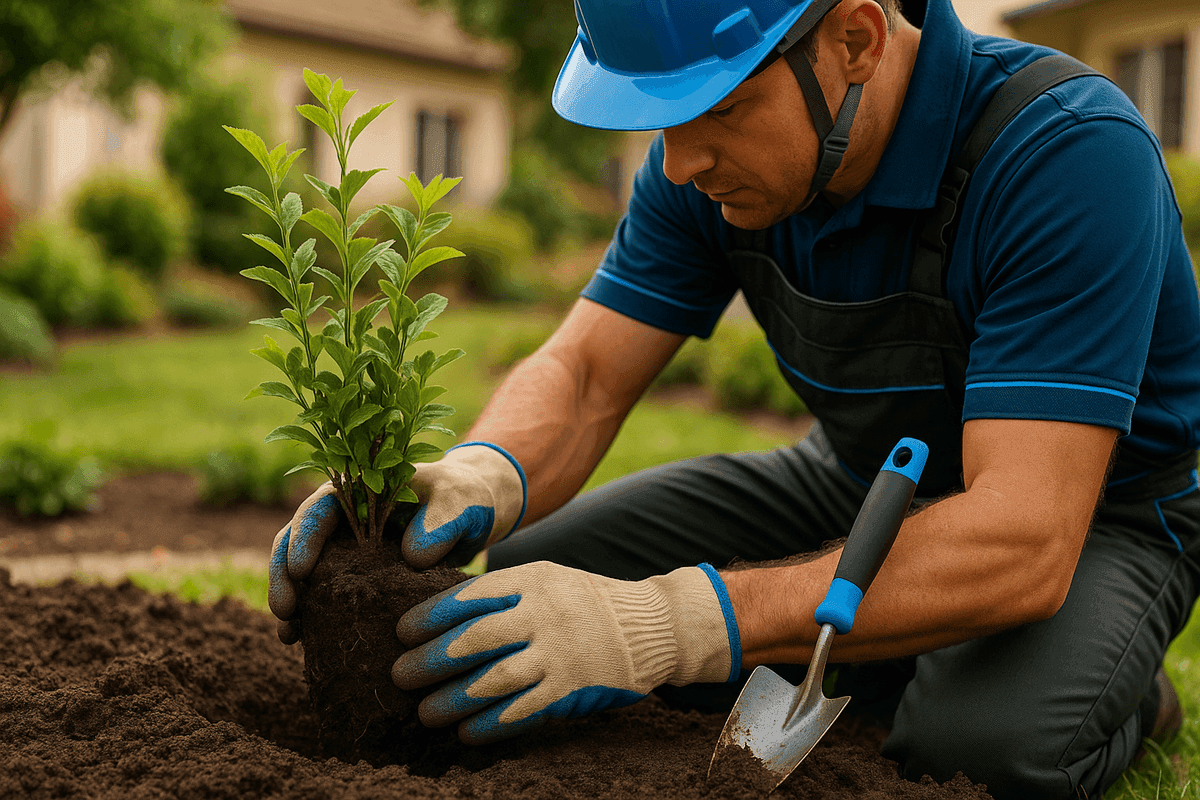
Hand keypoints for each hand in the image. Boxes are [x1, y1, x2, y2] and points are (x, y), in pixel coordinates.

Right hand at [268, 442, 526, 643]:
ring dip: (291, 599)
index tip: (300, 570)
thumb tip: (412, 555)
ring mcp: (346, 548)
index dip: (304, 537)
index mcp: (361, 489)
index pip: (320, 508)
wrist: (473, 515)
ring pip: (303, 570)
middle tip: (285, 610)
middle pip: (297, 540)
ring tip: (288, 635)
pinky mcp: (355, 575)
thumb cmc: (465, 498)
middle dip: (284, 574)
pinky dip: (312, 614)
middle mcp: (344, 518)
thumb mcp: (461, 501)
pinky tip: (303, 642)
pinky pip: (325, 594)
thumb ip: (442, 520)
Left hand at [391, 561, 741, 743]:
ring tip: (425, 712)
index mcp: (532, 580)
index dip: (431, 616)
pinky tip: (466, 732)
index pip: (470, 597)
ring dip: (452, 699)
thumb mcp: (546, 578)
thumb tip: (441, 614)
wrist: (652, 624)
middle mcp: (543, 615)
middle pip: (474, 640)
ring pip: (493, 680)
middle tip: (400, 675)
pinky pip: (522, 710)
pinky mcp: (571, 688)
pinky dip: (490, 724)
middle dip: (431, 660)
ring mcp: (559, 653)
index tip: (403, 631)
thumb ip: (503, 592)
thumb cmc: (584, 601)